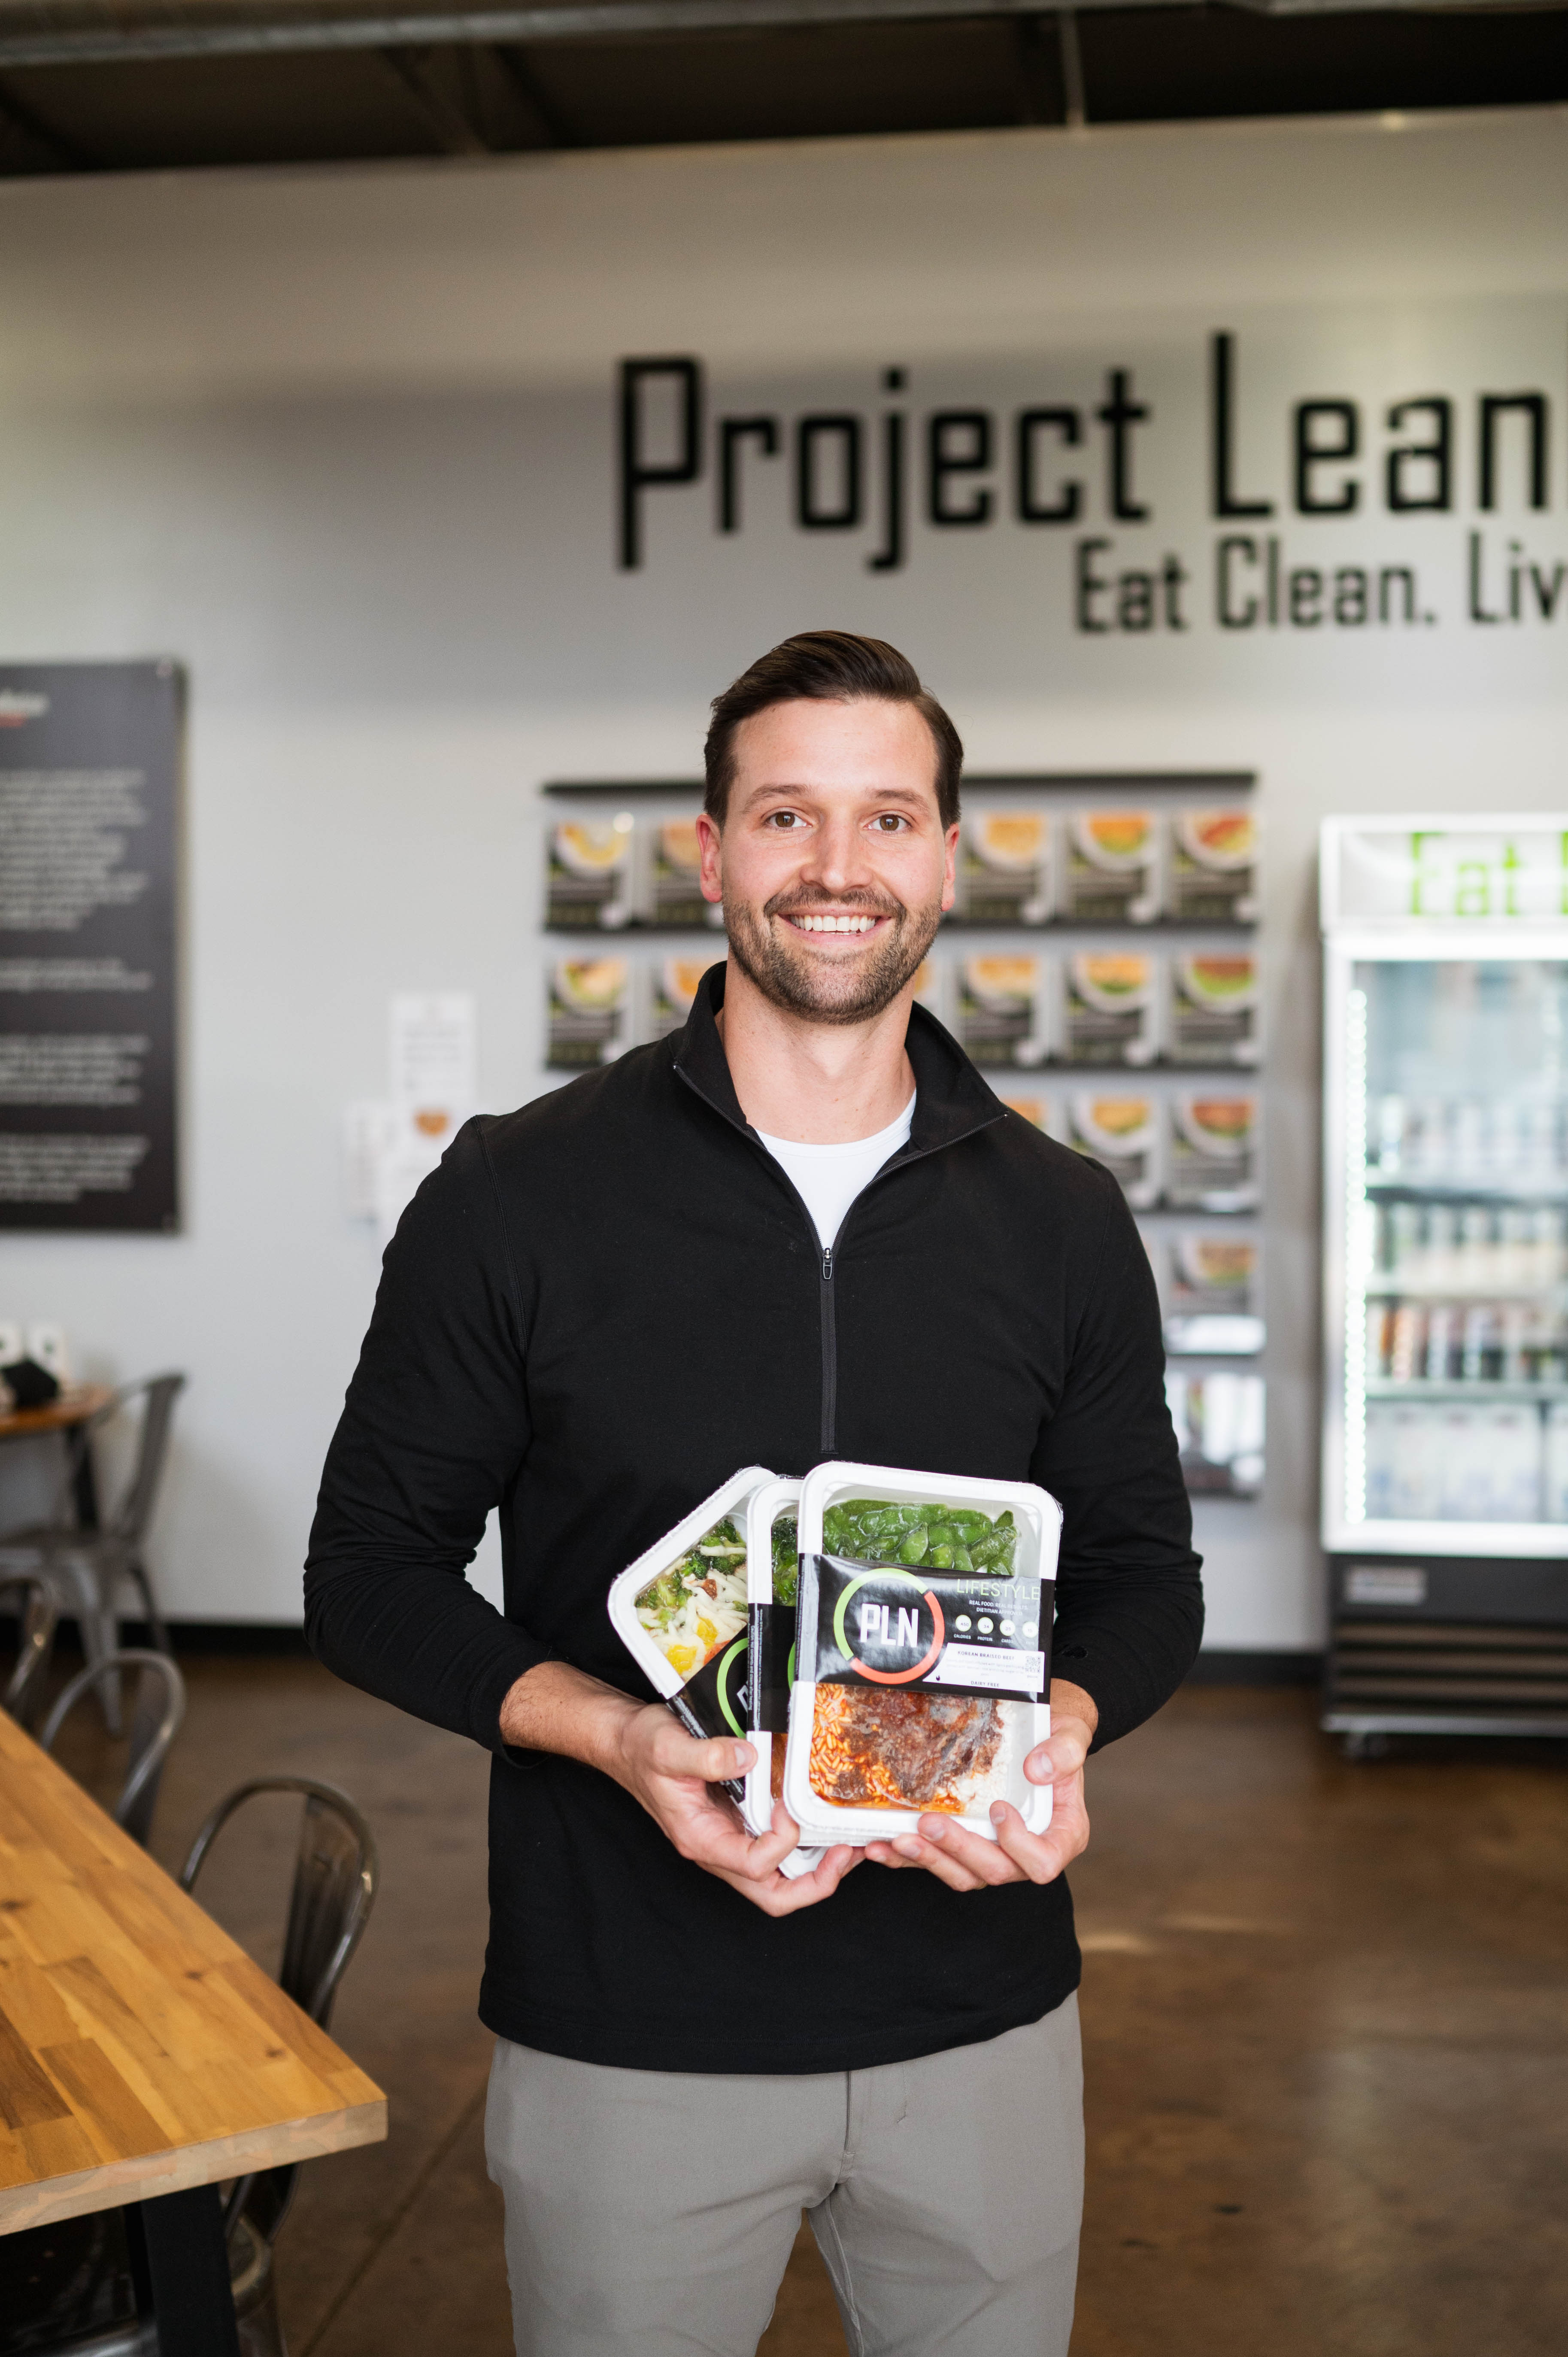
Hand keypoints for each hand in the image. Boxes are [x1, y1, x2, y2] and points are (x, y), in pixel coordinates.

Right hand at [500, 1661, 857, 1916]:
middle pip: (772, 1894)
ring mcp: (729, 1839)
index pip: (753, 1867)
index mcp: (701, 1840)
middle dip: (816, 1882)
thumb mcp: (669, 1748)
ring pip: (779, 1878)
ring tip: (848, 1842)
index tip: (789, 1807)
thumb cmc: (643, 1749)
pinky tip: (822, 1821)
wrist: (626, 1743)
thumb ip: (708, 1757)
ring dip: (817, 1867)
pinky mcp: (737, 1822)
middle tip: (847, 1853)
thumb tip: (749, 1758)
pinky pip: (776, 1849)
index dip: (781, 1843)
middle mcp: (718, 1848)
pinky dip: (804, 1843)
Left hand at [862, 1677, 1096, 1894]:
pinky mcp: (967, 1848)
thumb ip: (1064, 1752)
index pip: (1043, 1862)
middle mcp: (1028, 1853)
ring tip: (897, 1840)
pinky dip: (910, 1859)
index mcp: (1061, 1836)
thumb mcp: (1070, 1735)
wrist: (1038, 1735)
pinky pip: (940, 1862)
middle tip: (928, 1823)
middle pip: (996, 1870)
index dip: (1018, 1845)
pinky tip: (881, 1847)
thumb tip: (1038, 1768)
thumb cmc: (1058, 1738)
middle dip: (959, 1849)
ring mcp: (996, 1854)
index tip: (998, 1808)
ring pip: (964, 1875)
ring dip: (929, 1860)